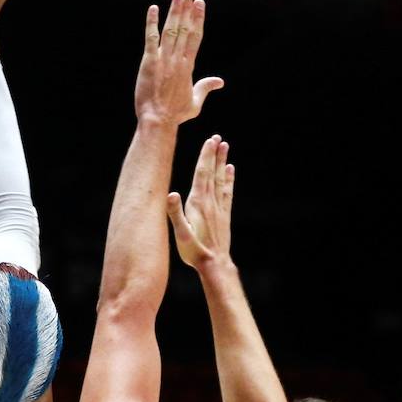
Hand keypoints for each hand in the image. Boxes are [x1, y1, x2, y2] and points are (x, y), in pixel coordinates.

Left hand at [134, 0, 222, 125]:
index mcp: (188, 66)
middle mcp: (178, 59)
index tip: (200, 3)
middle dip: (187, 8)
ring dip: (174, 11)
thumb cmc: (175, 114)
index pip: (196, 36)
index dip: (198, 18)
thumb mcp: (195, 102)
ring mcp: (163, 59)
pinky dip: (151, 23)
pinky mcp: (149, 63)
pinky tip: (153, 9)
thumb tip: (220, 81)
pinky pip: (151, 39)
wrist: (157, 120)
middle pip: (184, 28)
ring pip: (171, 30)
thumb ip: (206, 87)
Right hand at [166, 135, 233, 271]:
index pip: (202, 175)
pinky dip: (229, 179)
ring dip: (222, 162)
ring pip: (221, 180)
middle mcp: (211, 202)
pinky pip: (227, 192)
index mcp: (199, 204)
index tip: (209, 141)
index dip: (205, 157)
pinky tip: (230, 170)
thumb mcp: (181, 234)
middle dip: (214, 154)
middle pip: (213, 173)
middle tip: (217, 138)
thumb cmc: (194, 251)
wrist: (214, 264)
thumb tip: (171, 194)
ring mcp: (219, 208)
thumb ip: (175, 214)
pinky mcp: (224, 215)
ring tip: (225, 147)